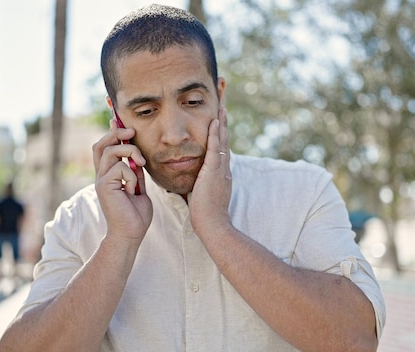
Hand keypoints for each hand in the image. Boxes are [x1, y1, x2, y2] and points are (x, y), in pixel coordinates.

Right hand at [92, 119, 152, 242]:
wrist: (131, 235)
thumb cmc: (136, 215)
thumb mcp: (139, 188)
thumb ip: (136, 172)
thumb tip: (138, 155)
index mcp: (109, 174)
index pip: (105, 147)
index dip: (110, 131)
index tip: (117, 118)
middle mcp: (102, 175)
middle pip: (101, 144)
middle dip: (116, 133)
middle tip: (131, 132)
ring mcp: (101, 180)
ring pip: (109, 151)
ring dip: (129, 151)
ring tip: (141, 162)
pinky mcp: (104, 187)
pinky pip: (118, 167)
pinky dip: (130, 172)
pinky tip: (134, 187)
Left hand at [189, 108, 232, 234]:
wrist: (213, 224)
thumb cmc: (205, 216)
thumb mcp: (201, 196)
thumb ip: (197, 187)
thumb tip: (189, 184)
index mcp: (221, 175)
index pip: (221, 151)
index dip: (221, 137)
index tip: (219, 124)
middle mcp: (224, 170)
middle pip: (225, 142)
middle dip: (224, 124)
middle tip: (223, 108)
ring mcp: (221, 169)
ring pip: (223, 141)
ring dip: (222, 123)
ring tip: (222, 107)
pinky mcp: (214, 171)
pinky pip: (215, 148)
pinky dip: (215, 134)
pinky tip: (214, 121)